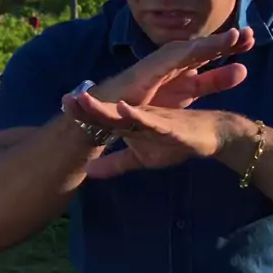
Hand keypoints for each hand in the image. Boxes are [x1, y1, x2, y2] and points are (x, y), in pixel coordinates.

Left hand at [70, 96, 228, 178]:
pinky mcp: (171, 126)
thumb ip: (115, 164)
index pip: (101, 118)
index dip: (81, 113)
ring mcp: (154, 119)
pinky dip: (138, 116)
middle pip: (108, 111)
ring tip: (84, 100)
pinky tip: (124, 109)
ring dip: (106, 107)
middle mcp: (138, 116)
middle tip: (64, 99)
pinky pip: (152, 120)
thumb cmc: (175, 143)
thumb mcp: (141, 159)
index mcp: (130, 123)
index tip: (61, 106)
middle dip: (86, 106)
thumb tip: (87, 172)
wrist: (211, 137)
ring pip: (126, 112)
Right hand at [92, 27, 253, 108]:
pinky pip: (172, 60)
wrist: (111, 112)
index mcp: (186, 63)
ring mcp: (162, 61)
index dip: (231, 44)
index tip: (253, 40)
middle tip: (251, 34)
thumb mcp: (189, 92)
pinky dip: (188, 53)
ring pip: (191, 49)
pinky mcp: (150, 69)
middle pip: (205, 47)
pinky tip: (206, 49)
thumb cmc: (148, 102)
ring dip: (212, 43)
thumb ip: (214, 81)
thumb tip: (244, 68)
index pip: (212, 51)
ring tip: (235, 37)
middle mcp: (175, 58)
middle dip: (226, 40)